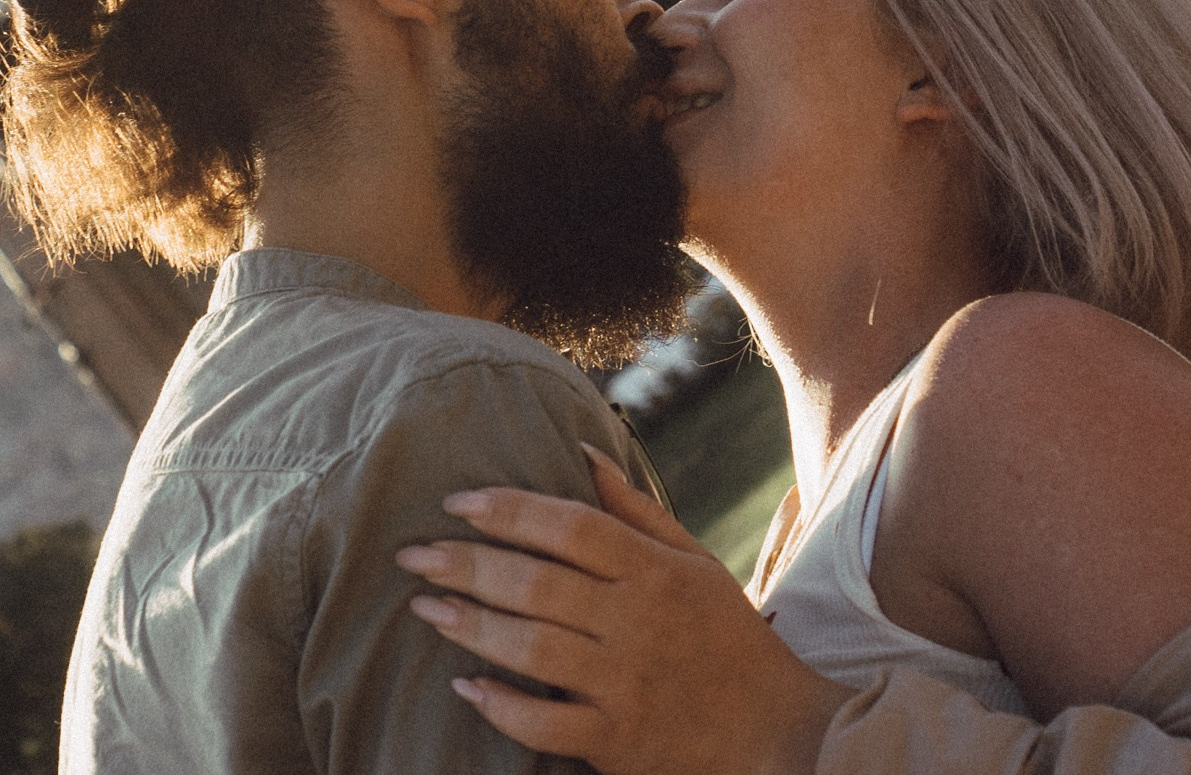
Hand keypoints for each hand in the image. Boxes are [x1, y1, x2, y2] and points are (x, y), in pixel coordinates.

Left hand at [396, 444, 848, 774]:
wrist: (779, 734)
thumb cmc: (729, 638)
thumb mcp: (696, 563)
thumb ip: (635, 510)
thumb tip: (581, 448)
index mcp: (655, 573)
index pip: (571, 527)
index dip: (509, 510)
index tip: (457, 502)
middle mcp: (639, 624)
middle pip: (537, 584)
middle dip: (466, 564)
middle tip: (412, 554)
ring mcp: (627, 685)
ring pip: (532, 649)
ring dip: (470, 626)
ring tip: (425, 607)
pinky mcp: (619, 742)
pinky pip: (546, 724)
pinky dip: (501, 706)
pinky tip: (465, 686)